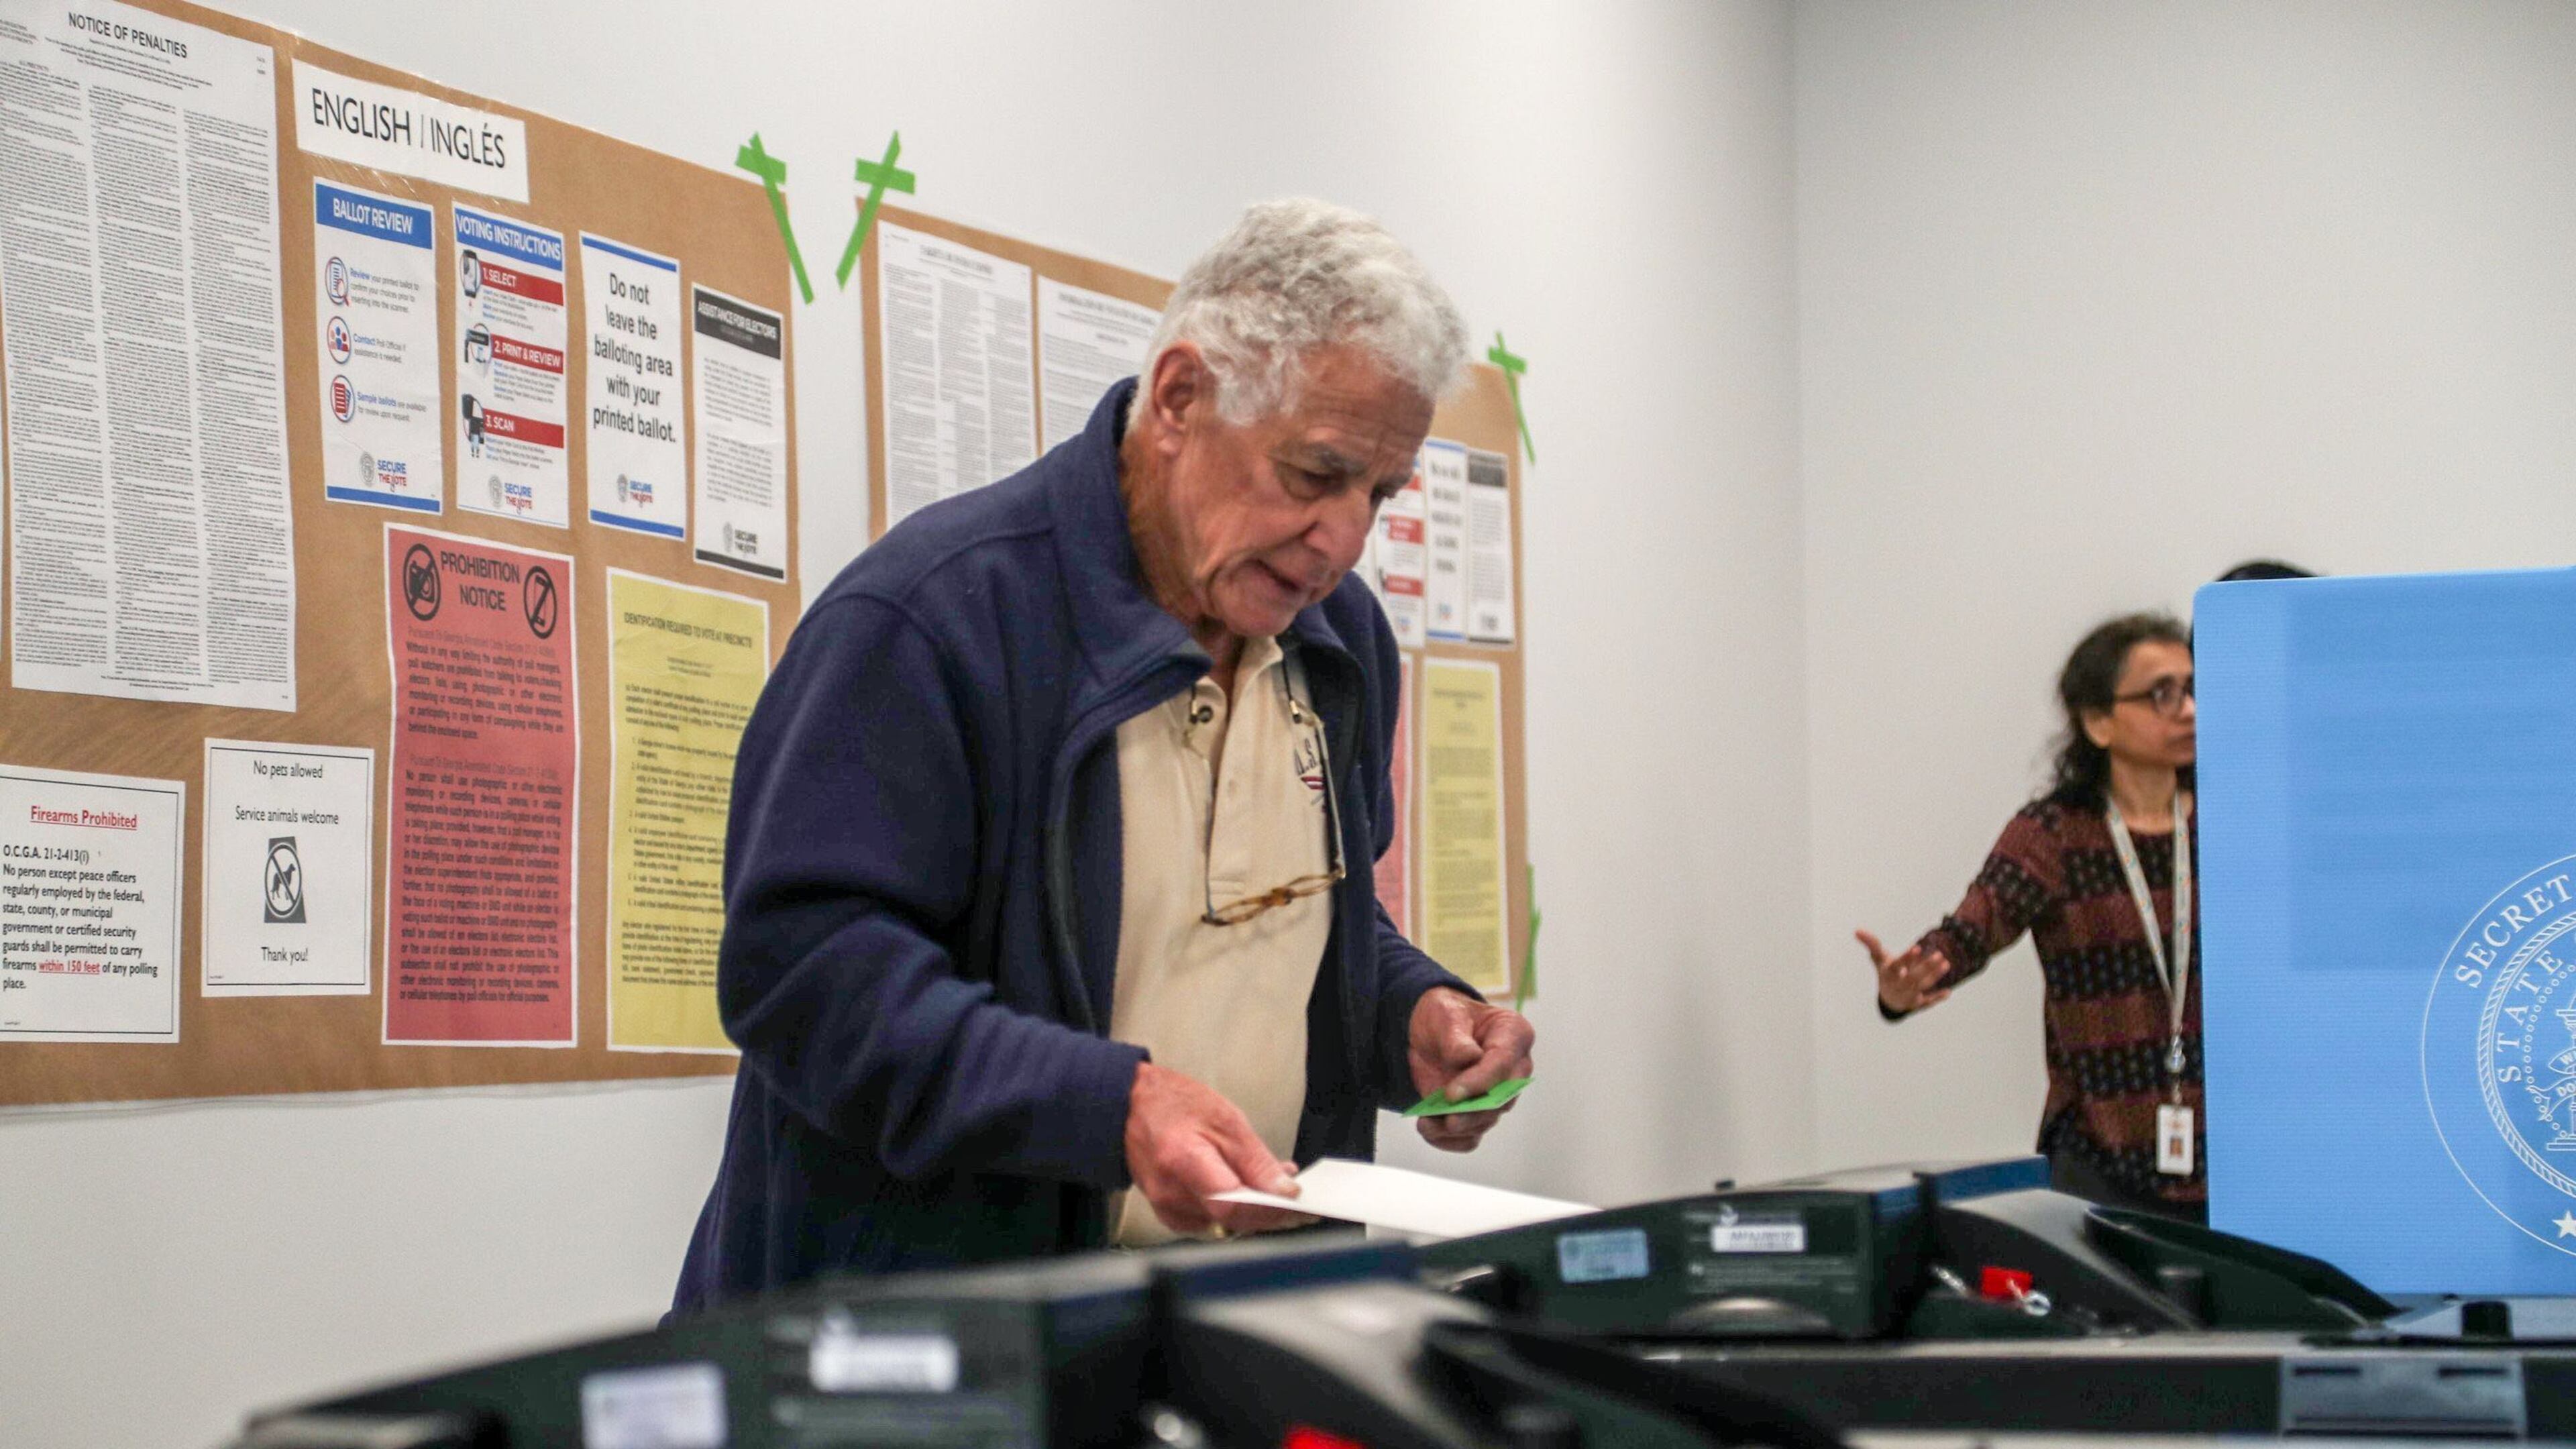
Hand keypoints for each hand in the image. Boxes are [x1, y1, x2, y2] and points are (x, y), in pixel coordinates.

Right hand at [1123, 1060, 1311, 1236]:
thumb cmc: (1175, 1104)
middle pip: (1232, 1220)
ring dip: (1258, 1212)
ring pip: (1226, 1224)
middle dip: (1272, 1215)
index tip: (1298, 1202)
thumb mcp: (1225, 1119)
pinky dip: (1237, 1212)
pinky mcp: (1169, 1213)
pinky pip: (1213, 1223)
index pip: (1232, 1203)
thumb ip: (1255, 1159)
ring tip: (1280, 1190)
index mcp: (1182, 1161)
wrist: (1130, 1107)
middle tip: (1303, 1206)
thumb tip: (1285, 1190)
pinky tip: (1252, 1194)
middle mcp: (1170, 1193)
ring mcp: (1166, 1207)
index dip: (1268, 1208)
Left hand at [1406, 989, 1535, 1152]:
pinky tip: (1430, 1131)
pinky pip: (1470, 1137)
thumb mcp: (1446, 1014)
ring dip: (1457, 1128)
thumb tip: (1469, 1056)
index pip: (1504, 1064)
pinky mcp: (1477, 1114)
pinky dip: (1450, 1140)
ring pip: (1486, 1121)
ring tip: (1428, 1125)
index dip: (1481, 1081)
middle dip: (1474, 1113)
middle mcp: (1513, 1070)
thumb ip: (1456, 1036)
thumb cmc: (1445, 1016)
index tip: (1453, 1093)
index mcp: (1513, 1035)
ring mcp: (1496, 1095)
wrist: (1428, 1032)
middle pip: (1501, 1100)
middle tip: (1448, 1120)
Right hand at [1856, 929, 1951, 1012]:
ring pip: (1922, 986)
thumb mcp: (1879, 959)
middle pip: (1913, 977)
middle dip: (1926, 967)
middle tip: (1939, 954)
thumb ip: (1872, 944)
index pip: (1897, 966)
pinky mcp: (1917, 1004)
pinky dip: (1937, 998)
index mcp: (1889, 974)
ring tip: (1946, 964)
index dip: (1906, 958)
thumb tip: (1857, 930)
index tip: (1917, 947)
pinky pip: (1927, 1002)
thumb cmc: (1886, 973)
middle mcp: (1898, 986)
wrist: (1889, 1000)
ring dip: (1934, 976)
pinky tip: (1947, 992)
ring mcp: (1908, 996)